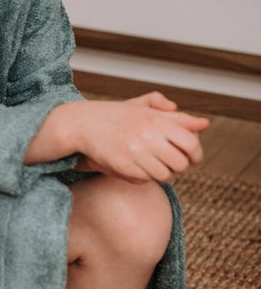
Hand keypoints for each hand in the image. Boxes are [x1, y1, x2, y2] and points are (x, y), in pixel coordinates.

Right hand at [73, 92, 208, 182]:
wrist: (84, 124)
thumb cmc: (117, 115)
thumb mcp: (145, 108)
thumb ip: (175, 115)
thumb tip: (203, 124)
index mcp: (156, 119)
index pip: (191, 143)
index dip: (196, 154)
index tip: (192, 158)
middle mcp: (148, 136)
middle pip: (181, 163)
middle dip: (179, 166)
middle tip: (171, 163)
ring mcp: (135, 152)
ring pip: (165, 175)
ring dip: (164, 174)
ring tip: (156, 166)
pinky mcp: (123, 166)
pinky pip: (146, 180)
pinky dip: (146, 177)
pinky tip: (139, 168)